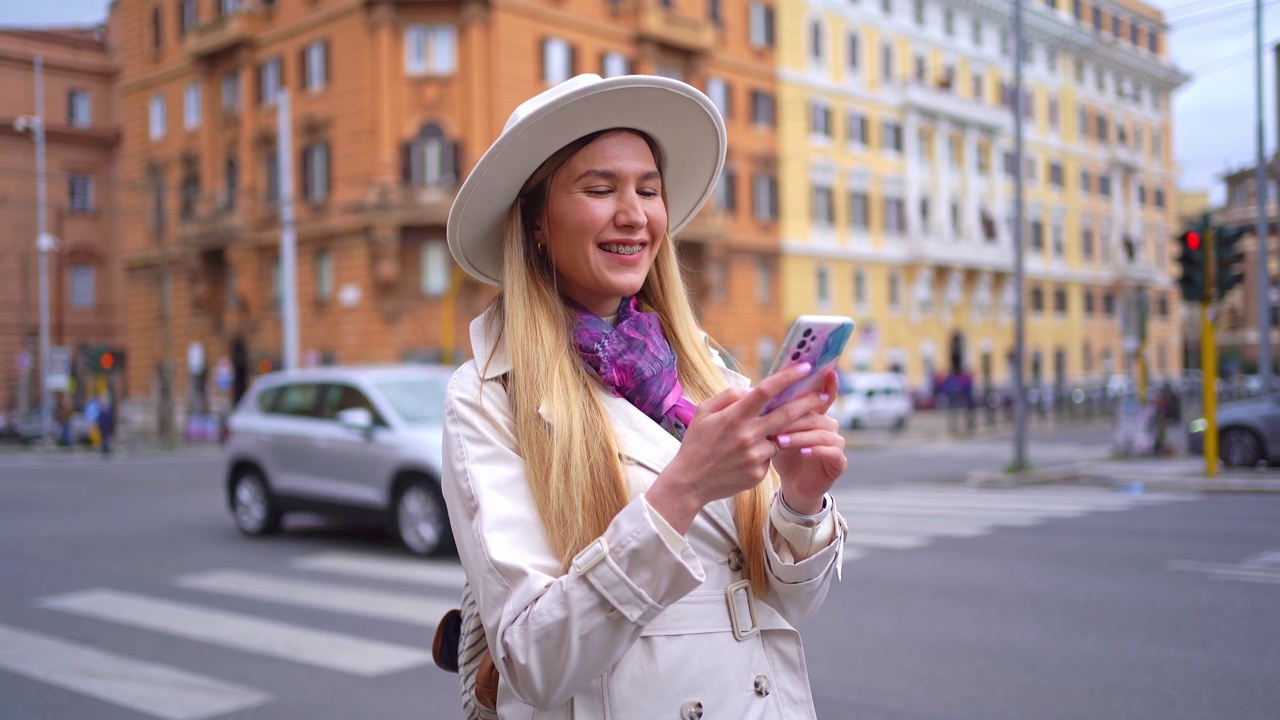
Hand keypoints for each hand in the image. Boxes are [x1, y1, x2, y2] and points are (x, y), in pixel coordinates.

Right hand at [646, 363, 833, 533]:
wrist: (689, 484)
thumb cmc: (696, 444)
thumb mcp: (703, 412)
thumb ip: (729, 396)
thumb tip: (751, 390)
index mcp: (733, 417)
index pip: (766, 391)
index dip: (787, 377)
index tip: (805, 367)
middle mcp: (747, 435)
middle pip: (786, 414)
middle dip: (808, 402)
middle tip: (823, 396)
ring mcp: (755, 456)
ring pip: (780, 437)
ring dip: (783, 432)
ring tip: (779, 429)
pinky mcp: (759, 474)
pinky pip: (770, 457)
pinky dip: (766, 452)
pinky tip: (748, 456)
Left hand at [769, 370, 845, 513]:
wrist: (793, 485)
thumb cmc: (782, 454)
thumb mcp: (776, 430)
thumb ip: (774, 412)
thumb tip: (758, 389)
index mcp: (815, 415)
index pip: (823, 394)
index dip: (828, 383)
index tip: (827, 370)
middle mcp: (829, 425)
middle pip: (817, 413)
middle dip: (797, 414)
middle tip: (776, 418)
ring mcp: (836, 443)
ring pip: (822, 432)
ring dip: (800, 434)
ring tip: (778, 440)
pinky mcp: (838, 462)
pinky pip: (831, 451)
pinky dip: (816, 450)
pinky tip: (802, 451)